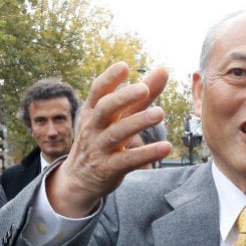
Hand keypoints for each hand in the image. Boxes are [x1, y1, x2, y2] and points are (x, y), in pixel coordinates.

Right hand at [45, 62, 172, 217]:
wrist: (79, 179)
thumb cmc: (103, 139)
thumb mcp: (118, 116)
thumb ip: (142, 95)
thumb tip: (163, 69)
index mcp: (94, 111)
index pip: (98, 91)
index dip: (109, 78)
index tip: (124, 66)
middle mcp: (94, 127)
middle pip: (106, 109)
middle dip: (123, 97)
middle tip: (144, 88)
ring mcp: (100, 148)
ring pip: (116, 133)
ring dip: (138, 122)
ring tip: (161, 113)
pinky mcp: (109, 169)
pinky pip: (128, 160)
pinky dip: (147, 153)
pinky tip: (166, 147)